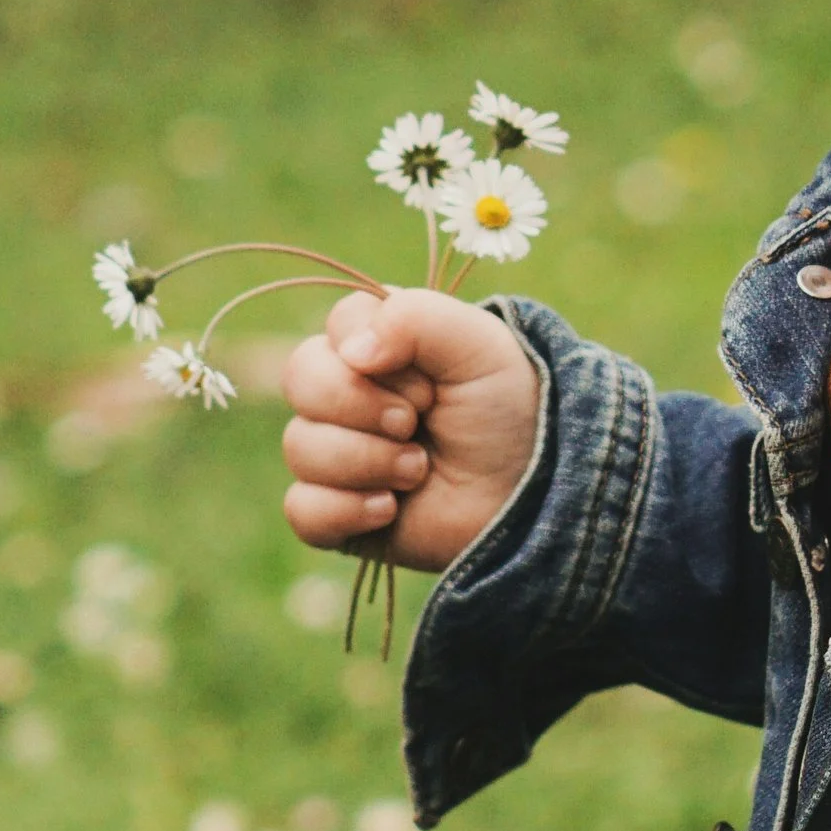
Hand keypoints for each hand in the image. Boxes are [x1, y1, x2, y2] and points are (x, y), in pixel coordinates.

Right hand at [281, 288, 542, 577]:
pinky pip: (301, 509)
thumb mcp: (478, 344)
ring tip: (420, 470)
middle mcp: (348, 393)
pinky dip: (346, 510)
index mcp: (379, 343)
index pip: (339, 324)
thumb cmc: (506, 411)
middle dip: (362, 406)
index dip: (378, 352)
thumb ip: (415, 318)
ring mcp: (337, 452)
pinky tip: (390, 509)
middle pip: (300, 378)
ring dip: (368, 460)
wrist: (531, 495)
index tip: (430, 382)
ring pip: (299, 446)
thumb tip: (351, 353)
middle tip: (415, 423)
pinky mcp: (336, 511)